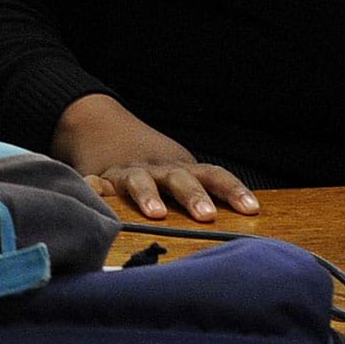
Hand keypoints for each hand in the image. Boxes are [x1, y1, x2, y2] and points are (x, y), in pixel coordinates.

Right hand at [51, 95, 257, 223]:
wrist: (100, 125)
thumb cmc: (151, 161)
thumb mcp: (177, 169)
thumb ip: (201, 190)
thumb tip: (244, 218)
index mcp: (180, 167)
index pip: (212, 175)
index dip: (232, 190)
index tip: (250, 209)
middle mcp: (157, 168)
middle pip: (179, 178)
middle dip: (193, 195)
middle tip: (206, 216)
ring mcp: (127, 173)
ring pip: (139, 181)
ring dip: (148, 195)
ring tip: (156, 213)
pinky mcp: (99, 178)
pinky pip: (94, 184)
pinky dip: (93, 189)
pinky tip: (93, 195)